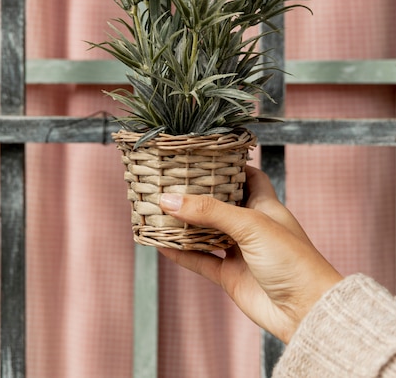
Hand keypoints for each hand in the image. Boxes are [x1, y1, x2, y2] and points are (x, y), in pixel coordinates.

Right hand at [158, 165, 341, 343]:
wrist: (307, 310)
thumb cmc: (293, 260)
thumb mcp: (251, 225)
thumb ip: (210, 211)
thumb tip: (170, 199)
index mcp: (265, 205)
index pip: (249, 177)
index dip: (230, 166)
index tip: (206, 157)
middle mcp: (251, 226)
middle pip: (220, 204)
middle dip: (198, 195)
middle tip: (172, 182)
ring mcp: (240, 252)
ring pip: (206, 233)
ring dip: (185, 225)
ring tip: (159, 210)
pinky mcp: (230, 276)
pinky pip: (200, 262)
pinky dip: (181, 254)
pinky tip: (161, 245)